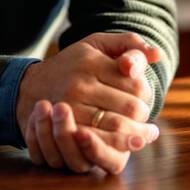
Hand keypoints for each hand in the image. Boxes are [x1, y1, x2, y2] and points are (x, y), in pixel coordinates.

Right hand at [17, 32, 161, 173]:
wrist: (32, 87)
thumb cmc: (74, 63)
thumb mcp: (97, 44)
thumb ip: (129, 43)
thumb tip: (157, 55)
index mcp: (91, 63)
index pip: (136, 85)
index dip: (147, 93)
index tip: (144, 96)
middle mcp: (80, 85)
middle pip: (131, 108)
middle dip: (143, 115)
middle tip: (144, 118)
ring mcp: (71, 110)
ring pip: (117, 128)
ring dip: (136, 135)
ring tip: (145, 136)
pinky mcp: (65, 129)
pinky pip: (99, 143)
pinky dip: (118, 146)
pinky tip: (129, 145)